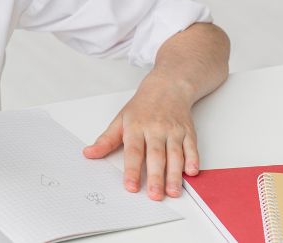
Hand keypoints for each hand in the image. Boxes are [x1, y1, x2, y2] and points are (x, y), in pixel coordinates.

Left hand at [82, 72, 199, 199]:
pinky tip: (191, 173)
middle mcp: (155, 129)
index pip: (133, 151)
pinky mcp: (188, 132)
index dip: (132, 170)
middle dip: (156, 177)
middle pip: (156, 155)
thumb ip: (106, 140)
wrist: (167, 87)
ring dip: (175, 175)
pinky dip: (193, 160)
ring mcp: (173, 130)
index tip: (131, 187)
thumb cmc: (142, 107)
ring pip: (175, 154)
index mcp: (136, 127)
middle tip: (155, 195)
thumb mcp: (120, 120)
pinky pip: (192, 147)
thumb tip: (88, 154)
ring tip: (172, 192)